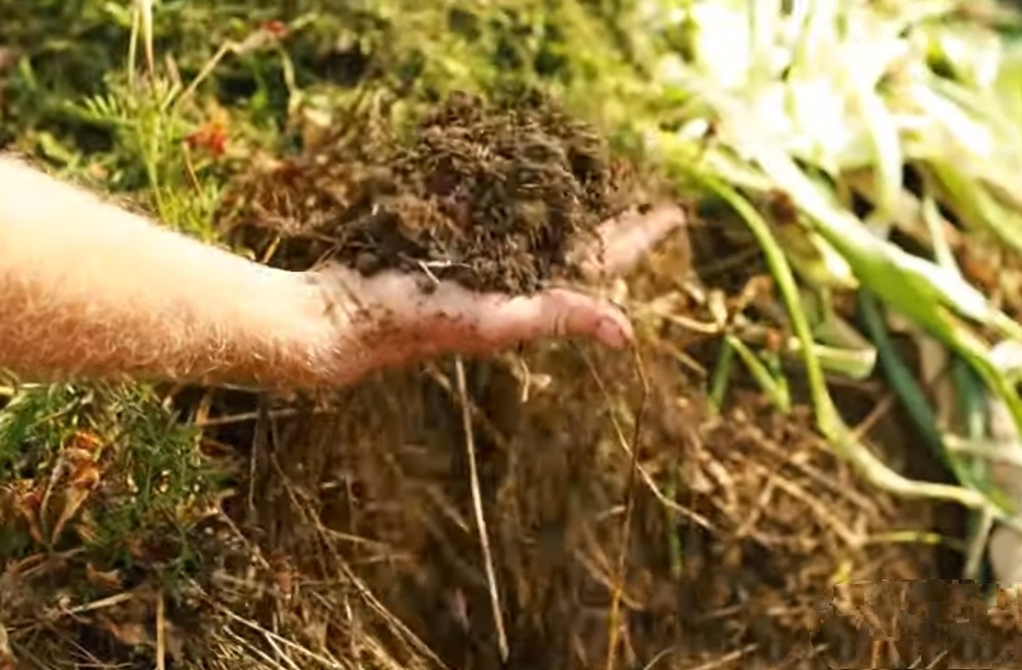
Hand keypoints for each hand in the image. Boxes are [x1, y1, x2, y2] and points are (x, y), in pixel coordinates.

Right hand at [300, 204, 686, 385]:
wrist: (347, 311)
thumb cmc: (421, 321)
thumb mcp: (498, 320)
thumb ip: (560, 316)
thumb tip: (629, 334)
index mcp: (536, 292)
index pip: (603, 259)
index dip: (640, 236)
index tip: (674, 212)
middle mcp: (515, 272)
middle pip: (575, 234)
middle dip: (606, 210)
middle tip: (634, 183)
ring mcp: (482, 254)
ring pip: (535, 216)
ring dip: (563, 193)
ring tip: (589, 168)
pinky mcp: (447, 236)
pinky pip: (490, 205)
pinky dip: (509, 185)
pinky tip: (519, 166)